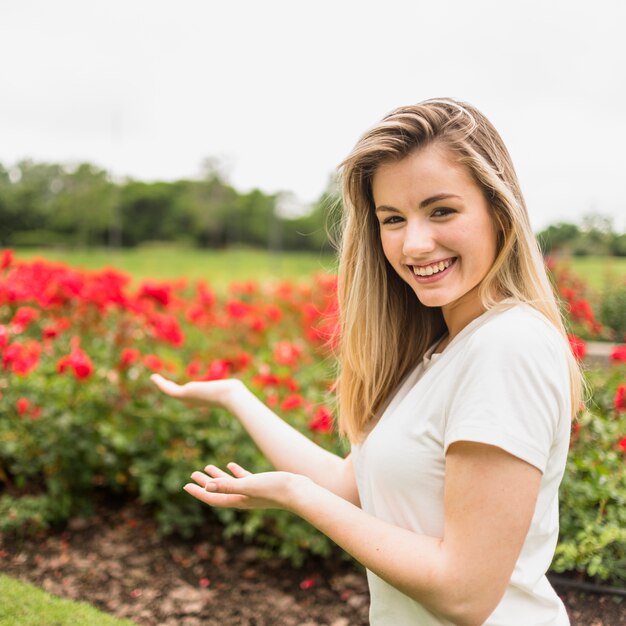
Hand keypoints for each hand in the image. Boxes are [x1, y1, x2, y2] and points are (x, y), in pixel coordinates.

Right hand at [150, 373, 244, 409]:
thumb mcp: (230, 388)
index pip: (189, 395)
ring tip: (154, 377)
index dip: (183, 391)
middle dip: (168, 388)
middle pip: (177, 394)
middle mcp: (193, 399)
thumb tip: (238, 385)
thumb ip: (231, 387)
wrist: (230, 396)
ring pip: (170, 391)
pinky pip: (168, 389)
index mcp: (201, 398)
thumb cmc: (233, 393)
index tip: (178, 388)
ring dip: (161, 384)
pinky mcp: (184, 393)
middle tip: (160, 382)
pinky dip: (160, 383)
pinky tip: (153, 377)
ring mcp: (188, 398)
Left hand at [184, 462, 309, 512]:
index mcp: (237, 500)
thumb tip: (206, 487)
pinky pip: (243, 479)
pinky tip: (231, 465)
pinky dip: (235, 472)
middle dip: (204, 483)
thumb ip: (227, 486)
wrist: (298, 491)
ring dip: (218, 476)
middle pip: (218, 491)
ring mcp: (252, 492)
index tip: (186, 485)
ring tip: (207, 466)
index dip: (198, 492)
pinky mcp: (261, 484)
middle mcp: (242, 498)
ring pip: (230, 484)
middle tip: (192, 474)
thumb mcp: (248, 485)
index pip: (212, 498)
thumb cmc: (274, 489)